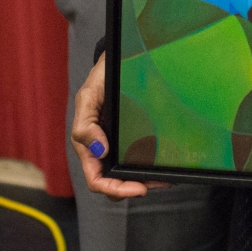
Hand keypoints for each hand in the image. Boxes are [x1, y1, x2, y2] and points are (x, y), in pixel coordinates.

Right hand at [71, 54, 168, 199]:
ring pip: (127, 173)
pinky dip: (149, 164)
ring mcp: (117, 144)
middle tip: (158, 183)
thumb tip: (100, 151)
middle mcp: (102, 150)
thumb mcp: (87, 98)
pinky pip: (138, 156)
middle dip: (134, 187)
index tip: (138, 189)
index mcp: (88, 147)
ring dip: (145, 179)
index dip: (116, 189)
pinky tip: (163, 163)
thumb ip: (86, 126)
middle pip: (114, 181)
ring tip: (165, 178)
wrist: (114, 63)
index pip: (97, 180)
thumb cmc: (99, 80)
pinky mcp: (130, 136)